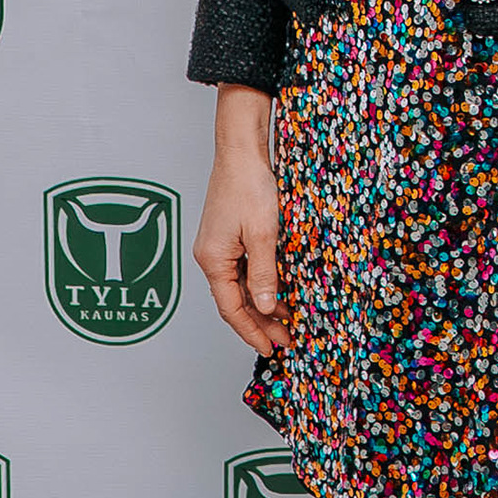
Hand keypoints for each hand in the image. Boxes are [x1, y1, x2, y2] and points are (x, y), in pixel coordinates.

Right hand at [193, 83, 290, 357]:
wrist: (242, 149)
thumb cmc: (249, 185)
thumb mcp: (263, 234)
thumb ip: (263, 274)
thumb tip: (264, 307)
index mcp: (213, 260)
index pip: (231, 309)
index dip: (252, 332)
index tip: (272, 348)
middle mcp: (211, 256)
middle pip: (234, 301)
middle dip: (260, 323)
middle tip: (286, 340)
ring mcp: (218, 247)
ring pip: (240, 287)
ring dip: (262, 305)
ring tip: (287, 321)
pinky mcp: (228, 236)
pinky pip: (243, 271)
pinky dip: (260, 285)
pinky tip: (278, 292)